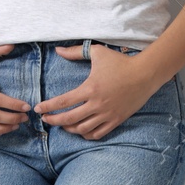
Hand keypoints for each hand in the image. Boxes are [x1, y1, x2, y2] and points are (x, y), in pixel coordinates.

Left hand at [35, 44, 159, 139]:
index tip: (38, 109)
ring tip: (63, 124)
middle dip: (54, 120)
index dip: (48, 107)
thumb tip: (57, 50)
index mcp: (90, 88)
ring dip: (69, 129)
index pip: (63, 102)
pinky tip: (80, 130)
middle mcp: (97, 104)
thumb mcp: (97, 52)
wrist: (145, 74)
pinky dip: (86, 134)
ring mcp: (107, 114)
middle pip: (69, 119)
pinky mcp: (116, 120)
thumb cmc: (120, 62)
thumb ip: (75, 52)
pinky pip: (98, 134)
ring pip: (82, 129)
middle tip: (45, 119)